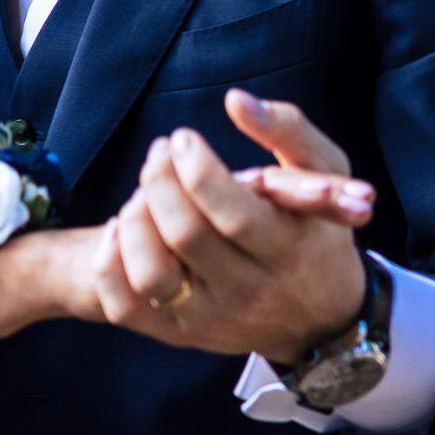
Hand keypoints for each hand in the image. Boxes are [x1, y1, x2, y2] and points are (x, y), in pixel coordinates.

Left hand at [90, 91, 374, 365]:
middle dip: (161, 182)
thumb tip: (235, 100)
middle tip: (161, 152)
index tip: (183, 139)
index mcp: (288, 252)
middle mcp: (248, 293)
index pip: (232, 214)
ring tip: (145, 192)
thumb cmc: (316, 232)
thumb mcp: (325, 176)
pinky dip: (109, 264)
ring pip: (150, 275)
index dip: (197, 169)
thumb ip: (288, 130)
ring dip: (135, 220)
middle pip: (185, 236)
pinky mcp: (179, 335)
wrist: (320, 317)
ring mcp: (210, 320)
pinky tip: (120, 228)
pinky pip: (125, 307)